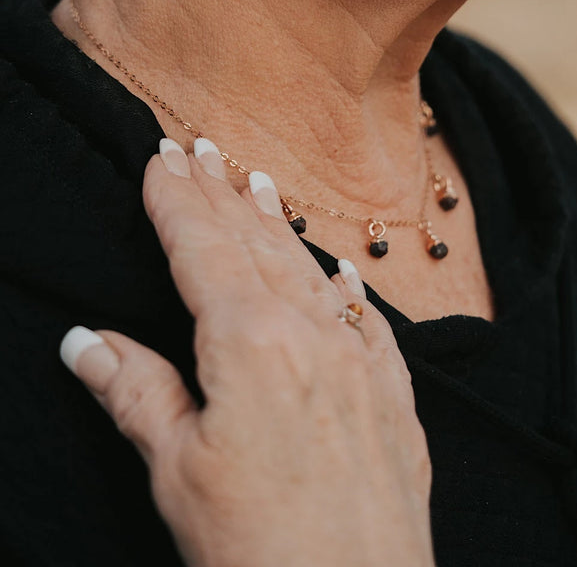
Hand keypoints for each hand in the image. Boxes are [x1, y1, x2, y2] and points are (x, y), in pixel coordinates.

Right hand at [60, 138, 434, 566]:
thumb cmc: (259, 554)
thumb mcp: (178, 473)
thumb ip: (137, 392)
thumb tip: (86, 340)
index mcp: (251, 344)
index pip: (203, 250)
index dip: (177, 201)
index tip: (160, 160)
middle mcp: (312, 336)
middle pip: (256, 246)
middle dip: (222, 194)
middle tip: (199, 147)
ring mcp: (360, 363)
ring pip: (309, 272)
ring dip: (277, 225)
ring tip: (256, 181)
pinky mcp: (393, 398)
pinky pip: (367, 321)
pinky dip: (344, 288)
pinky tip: (337, 268)